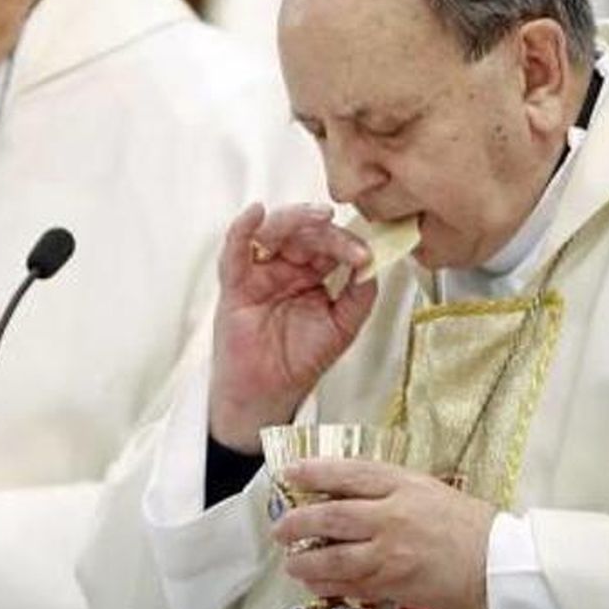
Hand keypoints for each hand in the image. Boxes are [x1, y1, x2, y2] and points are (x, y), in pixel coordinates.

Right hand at [209, 203, 375, 451]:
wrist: (270, 394)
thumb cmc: (299, 361)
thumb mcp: (343, 327)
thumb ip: (359, 296)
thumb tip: (373, 264)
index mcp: (311, 274)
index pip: (330, 244)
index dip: (348, 244)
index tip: (365, 256)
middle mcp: (285, 267)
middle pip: (303, 231)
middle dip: (326, 230)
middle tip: (346, 241)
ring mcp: (260, 272)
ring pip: (273, 231)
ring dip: (295, 218)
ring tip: (317, 218)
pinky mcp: (236, 285)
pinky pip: (235, 250)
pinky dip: (242, 228)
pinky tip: (256, 214)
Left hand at [272, 459, 494, 608]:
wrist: (501, 563)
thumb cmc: (472, 526)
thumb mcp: (430, 490)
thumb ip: (391, 489)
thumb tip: (347, 492)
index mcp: (404, 484)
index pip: (348, 473)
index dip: (314, 471)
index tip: (291, 472)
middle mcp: (393, 515)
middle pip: (331, 515)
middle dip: (298, 521)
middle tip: (282, 527)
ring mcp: (391, 551)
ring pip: (334, 555)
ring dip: (305, 559)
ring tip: (292, 562)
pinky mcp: (394, 582)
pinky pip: (350, 584)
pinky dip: (327, 584)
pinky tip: (315, 582)